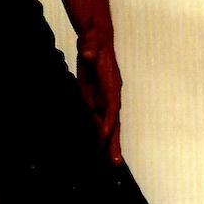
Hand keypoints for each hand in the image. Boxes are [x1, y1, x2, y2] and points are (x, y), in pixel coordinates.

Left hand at [76, 26, 122, 164]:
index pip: (112, 101)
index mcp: (111, 80)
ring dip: (110, 144)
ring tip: (114, 164)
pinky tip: (102, 151)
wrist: (95, 41)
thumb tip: (86, 53)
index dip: (111, 116)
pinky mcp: (95, 101)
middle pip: (114, 119)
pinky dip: (100, 136)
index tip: (108, 131)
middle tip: (116, 162)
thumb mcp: (91, 40)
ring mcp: (103, 99)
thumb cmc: (95, 40)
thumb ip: (90, 47)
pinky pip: (98, 121)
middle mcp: (110, 94)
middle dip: (115, 140)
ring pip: (107, 125)